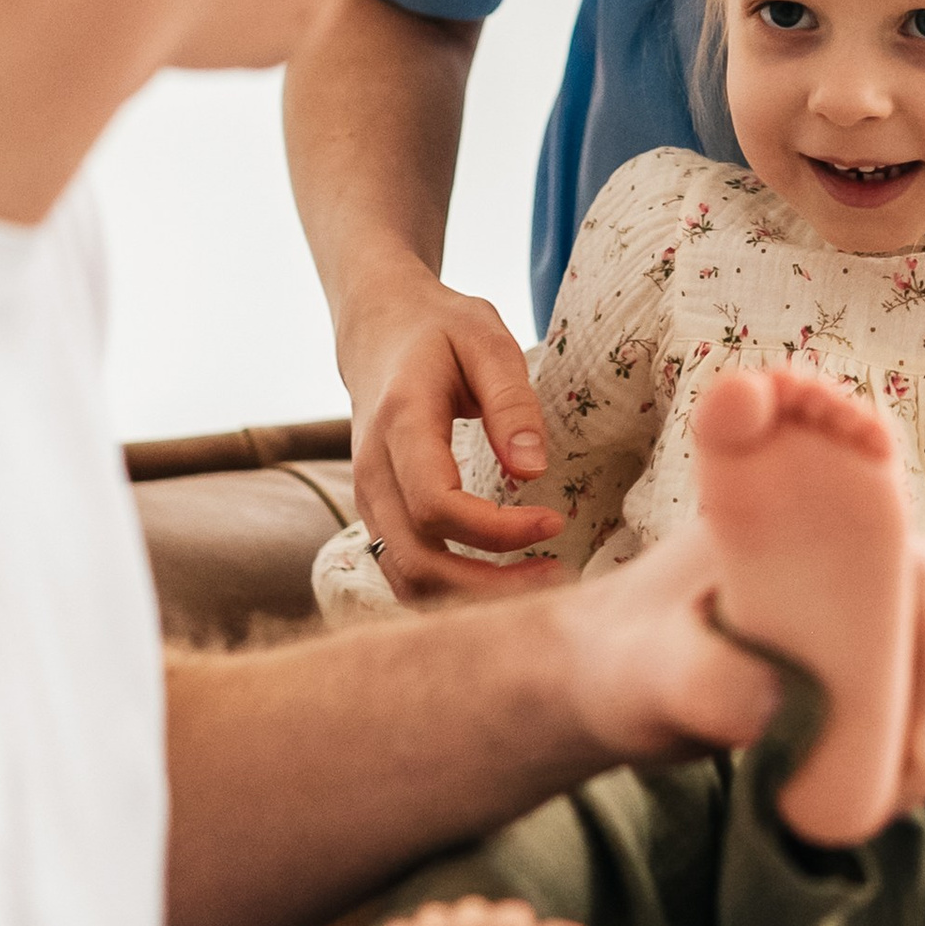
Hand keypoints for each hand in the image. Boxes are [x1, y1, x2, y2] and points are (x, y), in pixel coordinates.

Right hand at [338, 269, 566, 600]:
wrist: (378, 327)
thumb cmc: (439, 329)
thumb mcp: (486, 340)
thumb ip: (512, 401)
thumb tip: (533, 472)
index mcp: (400, 423)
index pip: (437, 504)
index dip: (497, 531)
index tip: (555, 520)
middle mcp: (371, 471)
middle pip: (418, 561)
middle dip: (489, 585)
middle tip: (557, 574)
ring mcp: (366, 498)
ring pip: (407, 578)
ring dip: (471, 597)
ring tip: (537, 581)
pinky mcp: (376, 512)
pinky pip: (405, 570)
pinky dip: (451, 589)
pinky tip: (501, 576)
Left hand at [555, 523, 924, 801]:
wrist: (612, 675)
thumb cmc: (626, 652)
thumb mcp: (649, 665)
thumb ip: (706, 681)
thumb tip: (788, 711)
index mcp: (814, 525)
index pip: (913, 569)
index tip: (915, 733)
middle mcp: (854, 558)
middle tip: (903, 784)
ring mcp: (866, 611)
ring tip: (895, 800)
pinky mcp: (866, 661)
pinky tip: (899, 794)